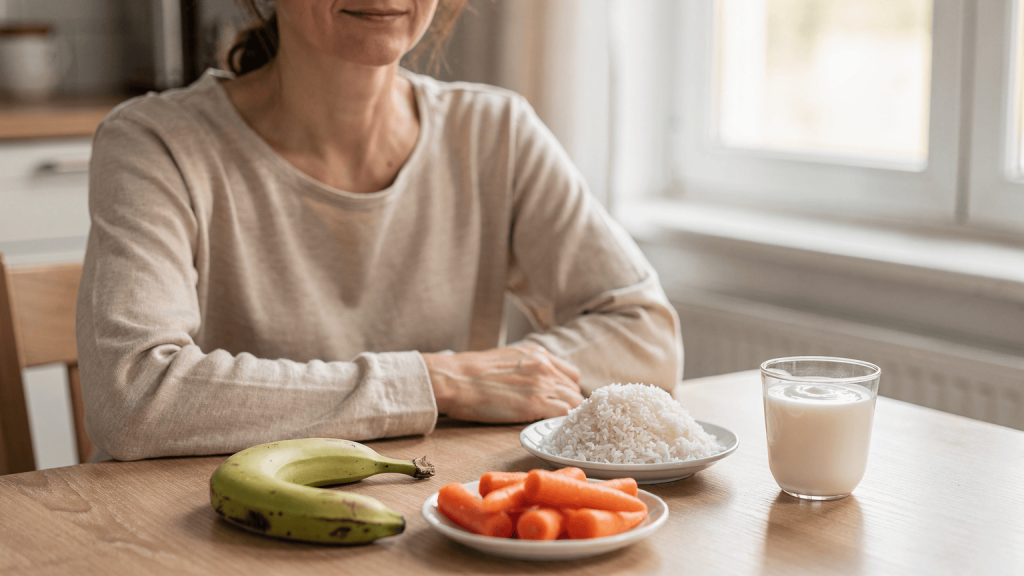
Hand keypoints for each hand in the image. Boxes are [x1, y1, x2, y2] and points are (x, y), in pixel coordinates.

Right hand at [422, 344, 583, 422]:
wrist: (457, 379)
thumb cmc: (471, 372)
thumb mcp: (507, 358)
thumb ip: (527, 367)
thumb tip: (532, 381)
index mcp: (538, 354)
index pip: (571, 374)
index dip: (566, 389)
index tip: (558, 400)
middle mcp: (545, 366)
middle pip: (575, 389)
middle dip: (568, 403)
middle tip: (554, 415)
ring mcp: (542, 384)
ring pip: (574, 402)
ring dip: (565, 413)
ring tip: (549, 422)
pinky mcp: (536, 403)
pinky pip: (563, 414)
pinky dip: (559, 422)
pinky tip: (546, 426)